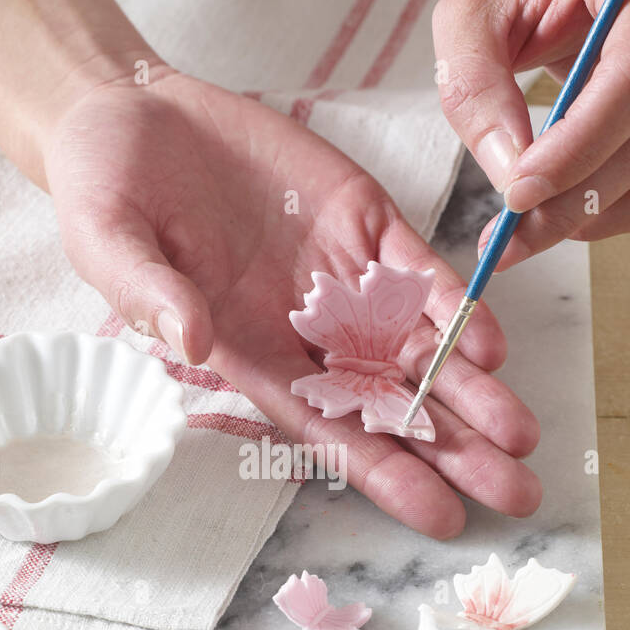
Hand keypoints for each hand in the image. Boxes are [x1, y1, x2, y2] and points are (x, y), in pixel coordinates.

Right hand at [43, 63, 541, 537]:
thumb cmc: (105, 194)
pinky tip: (490, 341)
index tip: (440, 515)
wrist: (132, 114)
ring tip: (523, 434)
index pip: (327, 429)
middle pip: (391, 403)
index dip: (384, 473)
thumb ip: (149, 292)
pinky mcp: (361, 219)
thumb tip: (191, 339)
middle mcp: (304, 329)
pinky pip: (417, 270)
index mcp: (247, 354)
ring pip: (418, 346)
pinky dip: (453, 304)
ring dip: (471, 390)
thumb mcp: (108, 244)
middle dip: (453, 449)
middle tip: (517, 493)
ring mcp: (340, 275)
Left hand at [433, 0, 629, 268]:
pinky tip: (572, 205)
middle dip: (577, 202)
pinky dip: (624, 211)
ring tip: (536, 228)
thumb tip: (509, 171)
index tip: (516, 193)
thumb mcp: (465, 13)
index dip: (579, 148)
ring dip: (604, 219)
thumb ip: (472, 86)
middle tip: (511, 237)